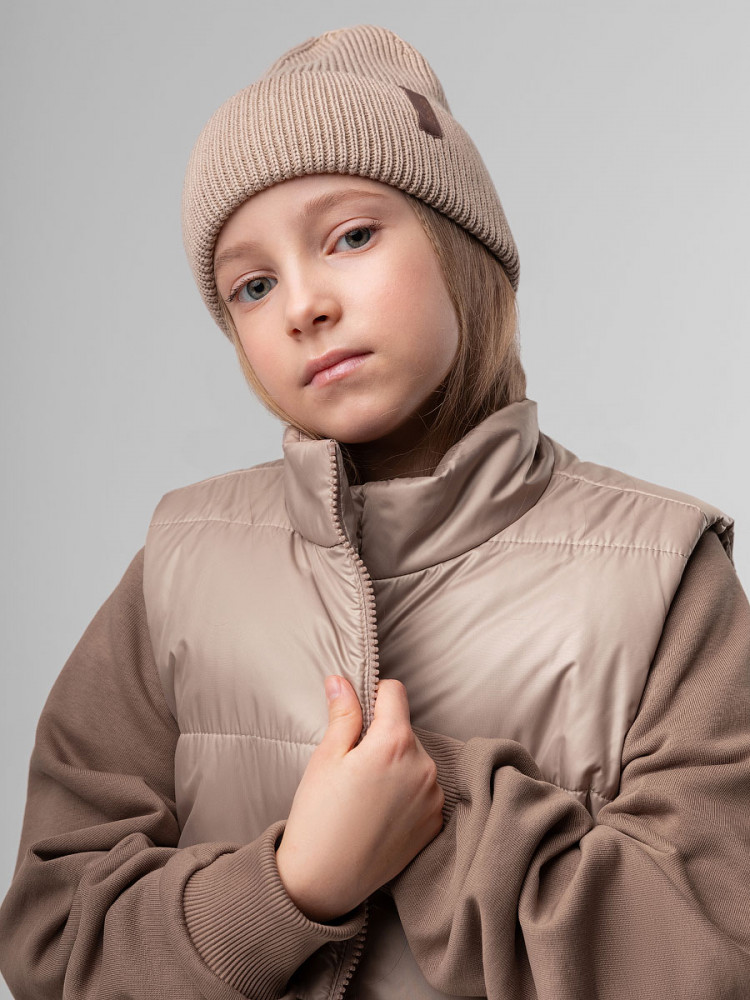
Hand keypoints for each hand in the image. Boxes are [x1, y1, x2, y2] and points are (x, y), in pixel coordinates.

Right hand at [275, 675, 444, 922]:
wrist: (325, 881)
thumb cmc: (319, 817)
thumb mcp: (326, 758)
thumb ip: (342, 714)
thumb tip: (341, 680)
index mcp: (395, 743)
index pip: (395, 692)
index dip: (373, 695)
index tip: (358, 713)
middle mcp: (424, 766)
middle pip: (405, 729)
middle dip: (382, 737)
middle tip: (353, 767)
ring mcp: (434, 797)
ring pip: (416, 760)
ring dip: (397, 765)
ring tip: (365, 794)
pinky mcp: (435, 822)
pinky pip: (424, 790)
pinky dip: (406, 793)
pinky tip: (379, 813)